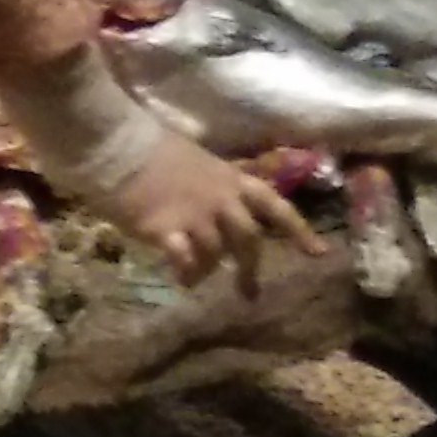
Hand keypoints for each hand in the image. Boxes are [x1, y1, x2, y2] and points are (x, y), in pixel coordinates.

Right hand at [109, 130, 316, 292]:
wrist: (117, 143)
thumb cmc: (150, 147)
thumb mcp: (195, 158)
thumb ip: (212, 184)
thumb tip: (219, 205)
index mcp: (230, 178)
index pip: (274, 204)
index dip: (298, 230)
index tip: (320, 254)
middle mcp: (219, 198)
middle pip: (250, 239)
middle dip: (250, 268)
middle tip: (248, 292)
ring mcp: (194, 214)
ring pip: (217, 255)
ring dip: (208, 270)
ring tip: (192, 278)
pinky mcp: (166, 229)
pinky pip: (186, 261)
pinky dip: (186, 272)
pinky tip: (177, 275)